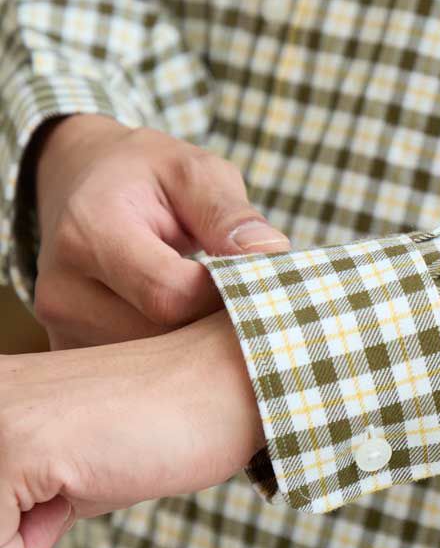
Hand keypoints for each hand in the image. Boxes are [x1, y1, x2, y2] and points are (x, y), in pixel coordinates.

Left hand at [0, 310, 264, 547]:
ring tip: (92, 470)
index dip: (22, 513)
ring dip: (32, 533)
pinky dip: (48, 538)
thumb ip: (14, 497)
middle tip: (88, 468)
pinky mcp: (17, 446)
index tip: (82, 457)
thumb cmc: (161, 427)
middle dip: (20, 526)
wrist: (237, 382)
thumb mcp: (60, 462)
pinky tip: (99, 475)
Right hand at [32, 113, 289, 348]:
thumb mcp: (195, 173)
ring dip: (194, 344)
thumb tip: (272, 254)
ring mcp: (59, 327)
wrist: (84, 183)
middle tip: (245, 295)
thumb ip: (230, 214)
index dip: (225, 293)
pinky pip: (134, 374)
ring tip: (210, 304)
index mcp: (88, 232)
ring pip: (152, 365)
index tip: (254, 277)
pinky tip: (186, 324)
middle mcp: (61, 289)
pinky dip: (171, 358)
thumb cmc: (148, 176)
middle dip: (212, 323)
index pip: (171, 294)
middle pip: (161, 337)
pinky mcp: (67, 350)